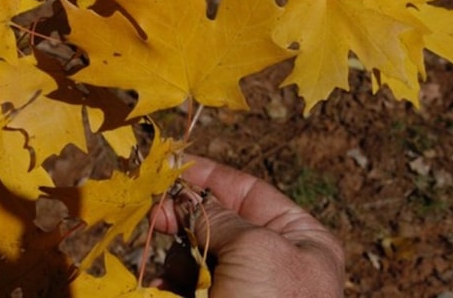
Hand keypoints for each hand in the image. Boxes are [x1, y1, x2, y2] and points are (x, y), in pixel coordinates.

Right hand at [155, 156, 344, 296]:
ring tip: (169, 272)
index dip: (209, 176)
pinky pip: (185, 286)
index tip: (171, 166)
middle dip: (183, 216)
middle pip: (216, 221)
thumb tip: (184, 195)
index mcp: (299, 238)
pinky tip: (158, 289)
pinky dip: (168, 284)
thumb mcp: (254, 250)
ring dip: (174, 256)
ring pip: (194, 254)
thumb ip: (217, 216)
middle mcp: (272, 260)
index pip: (248, 192)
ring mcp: (244, 290)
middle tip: (153, 212)